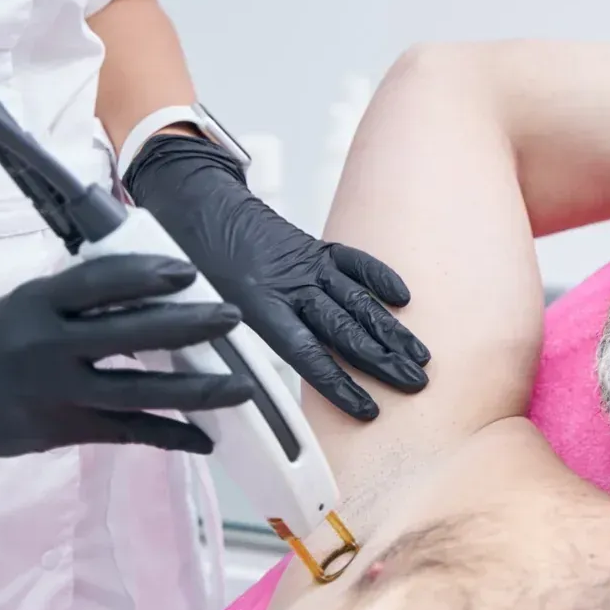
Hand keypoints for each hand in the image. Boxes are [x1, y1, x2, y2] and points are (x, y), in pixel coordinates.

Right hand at [0, 255, 251, 457]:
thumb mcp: (28, 302)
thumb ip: (80, 298)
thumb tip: (152, 285)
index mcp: (40, 303)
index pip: (98, 282)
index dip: (145, 275)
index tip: (188, 272)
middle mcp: (48, 346)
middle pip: (128, 335)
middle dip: (186, 326)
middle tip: (230, 317)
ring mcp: (56, 392)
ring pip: (137, 392)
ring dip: (195, 390)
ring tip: (240, 386)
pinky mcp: (61, 430)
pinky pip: (127, 433)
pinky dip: (170, 435)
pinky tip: (205, 438)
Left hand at [125, 133, 428, 420]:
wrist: (193, 200)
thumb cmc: (188, 258)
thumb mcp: (196, 308)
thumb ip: (223, 345)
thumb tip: (238, 390)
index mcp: (256, 305)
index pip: (307, 354)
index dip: (339, 385)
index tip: (368, 410)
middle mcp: (289, 285)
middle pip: (345, 329)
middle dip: (383, 359)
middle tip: (415, 383)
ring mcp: (306, 264)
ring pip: (357, 300)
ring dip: (392, 330)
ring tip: (421, 356)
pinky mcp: (314, 247)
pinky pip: (354, 263)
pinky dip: (380, 278)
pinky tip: (404, 299)